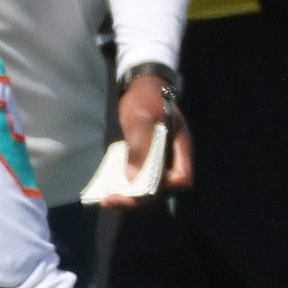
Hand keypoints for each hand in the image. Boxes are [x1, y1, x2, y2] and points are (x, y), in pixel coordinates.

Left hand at [102, 72, 190, 206]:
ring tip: (106, 199)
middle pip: (163, 188)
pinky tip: (108, 187)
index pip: (181, 179)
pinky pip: (140, 176)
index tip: (138, 190)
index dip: (163, 189)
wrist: (142, 86)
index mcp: (180, 147)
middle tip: (110, 201)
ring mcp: (160, 157)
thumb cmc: (145, 99)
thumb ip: (139, 146)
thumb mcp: (140, 119)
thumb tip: (133, 177)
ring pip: (150, 185)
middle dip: (139, 198)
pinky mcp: (147, 157)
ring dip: (131, 195)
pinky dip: (127, 184)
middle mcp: (173, 156)